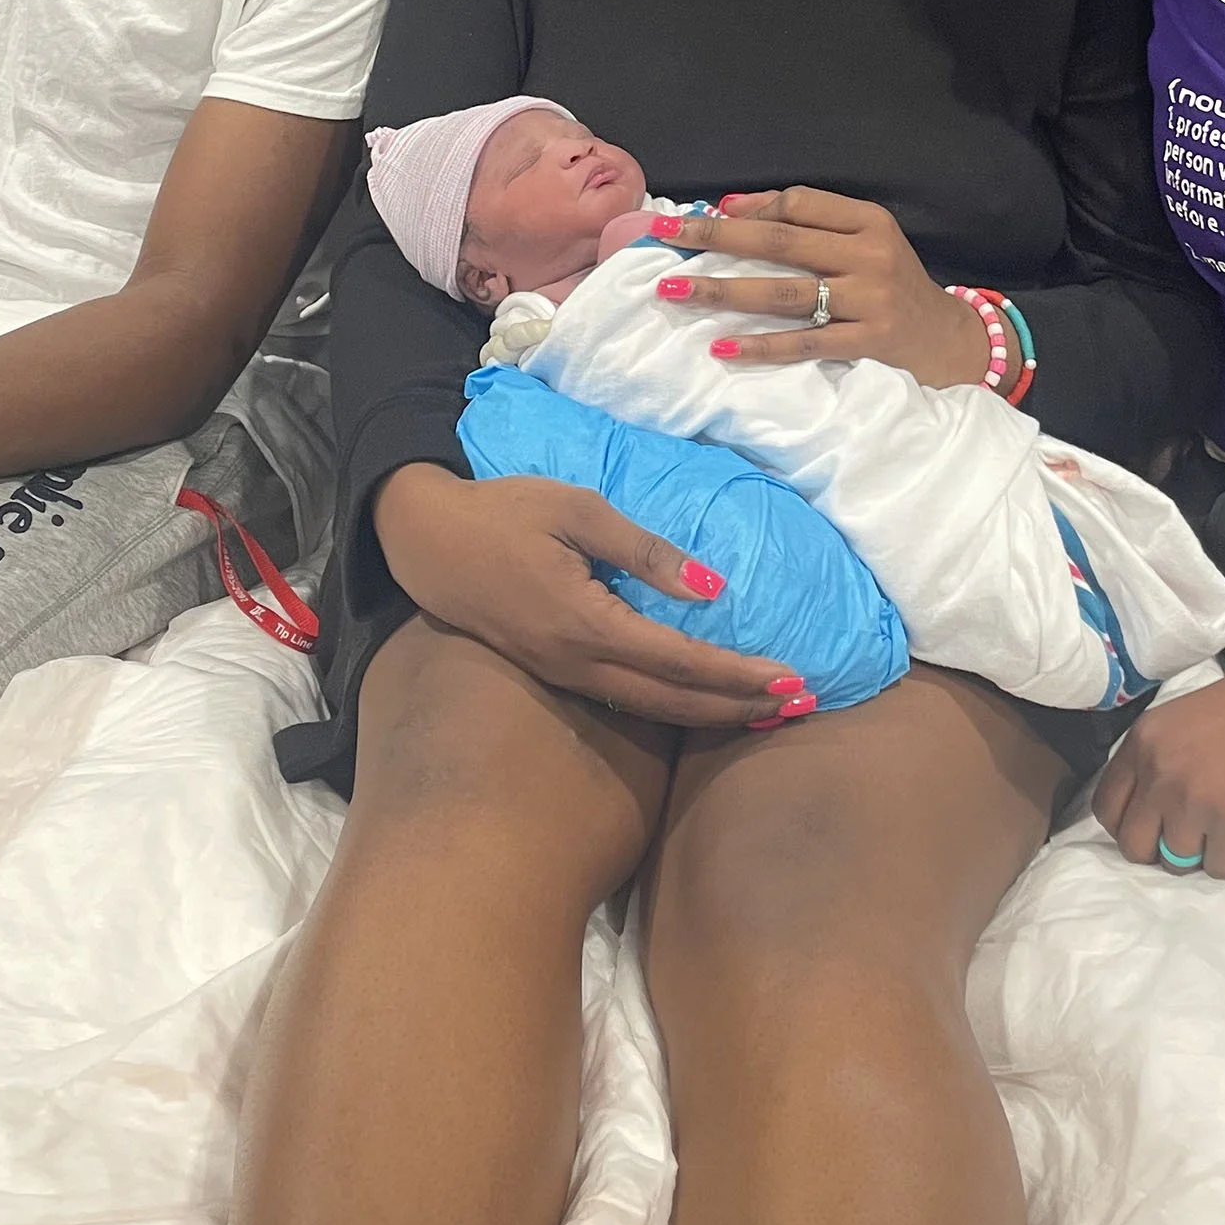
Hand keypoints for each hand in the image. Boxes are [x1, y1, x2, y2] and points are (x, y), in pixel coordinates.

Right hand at [374, 463, 814, 729]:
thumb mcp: (578, 510)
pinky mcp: (553, 672)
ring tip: (765, 712)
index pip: (679, 661)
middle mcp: (575, 662)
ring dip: (711, 714)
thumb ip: (644, 551)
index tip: (791, 679)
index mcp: (585, 622)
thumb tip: (710, 588)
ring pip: (649, 710)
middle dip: (738, 706)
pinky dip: (674, 706)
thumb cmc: (504, 512)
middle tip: (799, 706)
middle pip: (672, 701)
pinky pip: (624, 700)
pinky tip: (702, 701)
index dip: (737, 675)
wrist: (425, 541)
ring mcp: (561, 674)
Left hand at [644, 189, 992, 390]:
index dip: (747, 209)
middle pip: (780, 241)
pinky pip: (805, 343)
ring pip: (784, 292)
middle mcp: (869, 255)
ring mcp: (870, 300)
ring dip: (723, 289)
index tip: (700, 216)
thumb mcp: (866, 244)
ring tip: (674, 289)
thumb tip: (731, 207)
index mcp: (869, 222)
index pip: (799, 204)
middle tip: (665, 235)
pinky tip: (722, 346)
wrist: (952, 342)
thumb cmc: (895, 288)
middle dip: (716, 237)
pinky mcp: (870, 343)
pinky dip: (761, 345)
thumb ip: (812, 224)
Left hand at [1092, 644, 1224, 879]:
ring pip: (1178, 862)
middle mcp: (1161, 772)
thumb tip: (1149, 816)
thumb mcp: (1186, 722)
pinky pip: (1221, 868)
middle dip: (1162, 848)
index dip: (1131, 825)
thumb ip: (1160, 763)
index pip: (1106, 809)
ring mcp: (1196, 801)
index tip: (1156, 826)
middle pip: (1134, 846)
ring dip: (1205, 851)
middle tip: (1196, 833)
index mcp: (1144, 741)